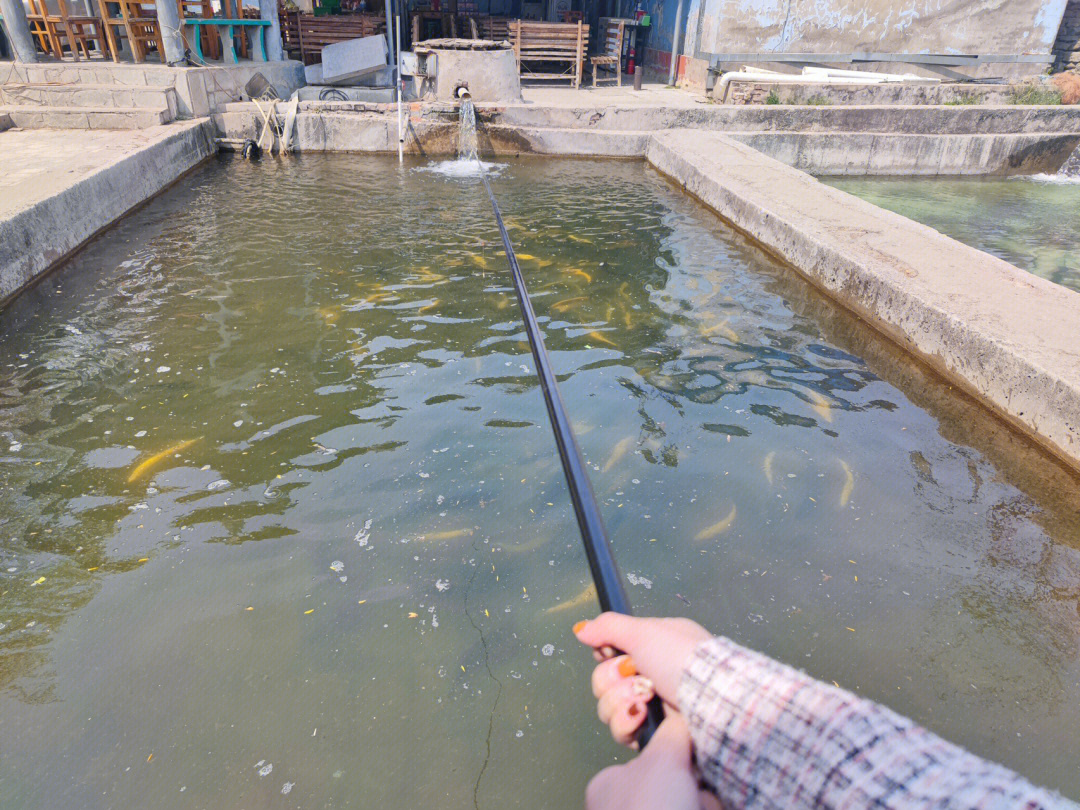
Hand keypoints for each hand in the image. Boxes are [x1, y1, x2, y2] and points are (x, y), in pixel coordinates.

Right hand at [574, 614, 715, 809]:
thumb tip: (580, 628)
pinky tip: (642, 717)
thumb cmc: (680, 657)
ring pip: (608, 707)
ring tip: (645, 699)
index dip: (605, 655)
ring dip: (621, 700)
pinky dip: (627, 723)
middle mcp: (650, 677)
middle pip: (603, 681)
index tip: (610, 653)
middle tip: (635, 675)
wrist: (709, 699)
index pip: (610, 654)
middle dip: (613, 679)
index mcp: (651, 649)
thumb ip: (609, 627)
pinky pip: (620, 731)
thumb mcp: (644, 631)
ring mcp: (651, 707)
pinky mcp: (651, 734)